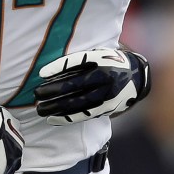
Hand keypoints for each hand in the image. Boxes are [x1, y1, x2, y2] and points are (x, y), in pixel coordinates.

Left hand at [34, 48, 150, 125]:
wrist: (137, 75)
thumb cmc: (109, 61)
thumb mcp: (98, 54)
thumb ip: (79, 61)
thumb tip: (50, 71)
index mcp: (100, 59)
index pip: (74, 63)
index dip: (57, 68)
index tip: (41, 73)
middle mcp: (104, 77)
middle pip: (73, 85)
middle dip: (52, 90)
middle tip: (36, 93)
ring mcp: (106, 94)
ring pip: (76, 103)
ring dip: (56, 107)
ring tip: (40, 109)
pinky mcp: (107, 108)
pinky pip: (84, 115)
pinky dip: (67, 118)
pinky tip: (53, 119)